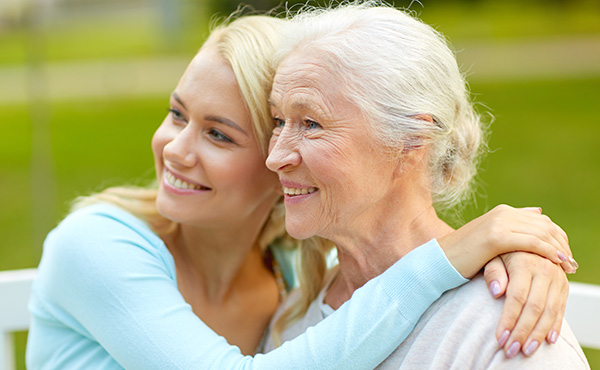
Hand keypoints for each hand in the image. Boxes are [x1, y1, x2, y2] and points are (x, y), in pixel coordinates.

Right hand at [438, 204, 575, 278]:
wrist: (441, 260)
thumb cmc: (464, 255)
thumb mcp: (490, 238)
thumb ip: (513, 225)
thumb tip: (538, 212)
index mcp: (502, 211)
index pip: (541, 221)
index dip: (558, 237)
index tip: (566, 255)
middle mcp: (503, 213)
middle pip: (544, 226)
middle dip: (561, 244)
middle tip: (571, 263)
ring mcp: (499, 223)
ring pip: (541, 233)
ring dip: (559, 250)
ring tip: (568, 266)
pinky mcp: (496, 237)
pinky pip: (531, 242)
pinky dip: (548, 252)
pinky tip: (557, 262)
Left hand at [483, 253, 568, 357]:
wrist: (522, 240)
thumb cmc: (500, 252)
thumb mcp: (492, 257)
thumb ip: (493, 273)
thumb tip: (496, 292)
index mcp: (524, 262)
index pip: (517, 297)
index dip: (509, 319)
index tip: (500, 338)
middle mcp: (544, 269)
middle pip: (535, 307)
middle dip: (522, 332)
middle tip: (511, 350)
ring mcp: (557, 277)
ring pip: (550, 311)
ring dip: (538, 334)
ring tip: (526, 351)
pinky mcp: (563, 284)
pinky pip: (561, 308)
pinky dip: (555, 325)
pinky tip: (548, 340)